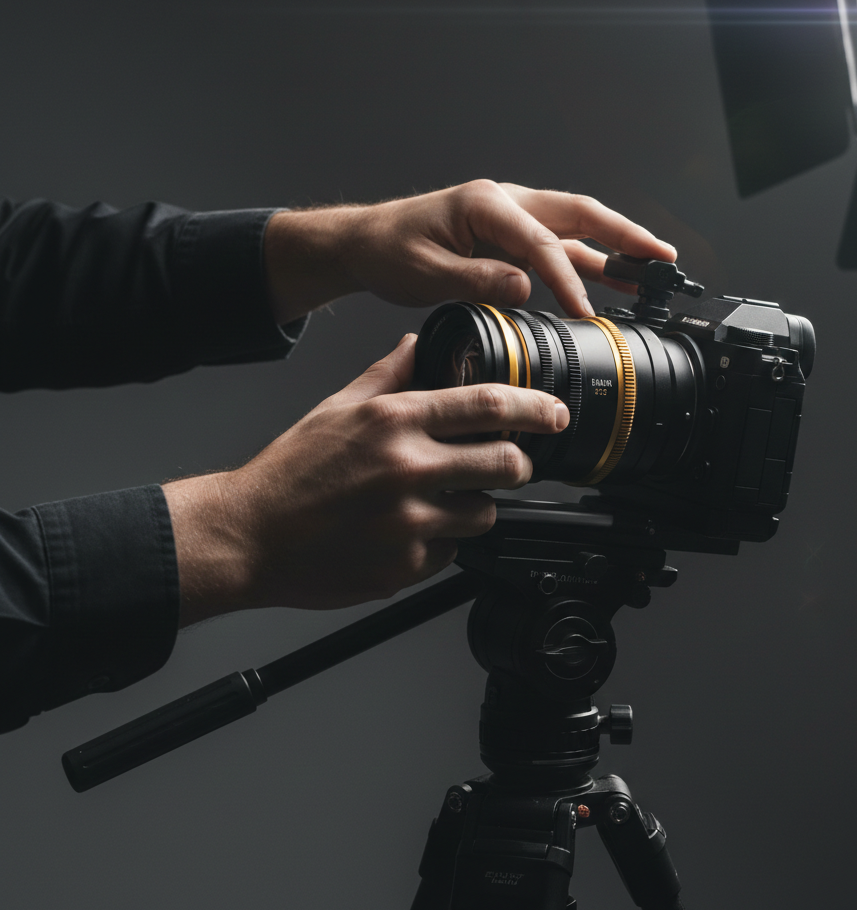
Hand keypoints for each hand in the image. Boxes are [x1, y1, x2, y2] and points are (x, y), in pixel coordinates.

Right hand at [164, 335, 568, 626]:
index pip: (487, 405)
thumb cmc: (290, 471)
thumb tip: (417, 343)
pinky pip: (450, 553)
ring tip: (443, 500)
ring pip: (484, 513)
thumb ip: (387, 375)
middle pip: (506, 463)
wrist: (248, 534)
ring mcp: (409, 522)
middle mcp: (407, 469)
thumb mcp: (336, 408)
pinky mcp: (406, 566)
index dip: (534, 408)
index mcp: (394, 422)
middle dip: (518, 463)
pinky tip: (409, 532)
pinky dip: (441, 542)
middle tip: (509, 463)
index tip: (553, 413)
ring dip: (476, 505)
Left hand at [264, 180, 676, 322]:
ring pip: (575, 230)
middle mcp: (506, 204)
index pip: (541, 241)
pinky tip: (608, 282)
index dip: (567, 279)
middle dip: (625, 235)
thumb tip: (525, 289)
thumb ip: (477, 280)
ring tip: (651, 271)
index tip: (585, 311)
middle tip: (663, 258)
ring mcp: (511, 221)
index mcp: (486, 204)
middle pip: (580, 214)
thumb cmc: (390, 250)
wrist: (368, 244)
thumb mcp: (425, 272)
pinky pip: (557, 248)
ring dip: (614, 248)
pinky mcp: (509, 240)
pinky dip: (586, 264)